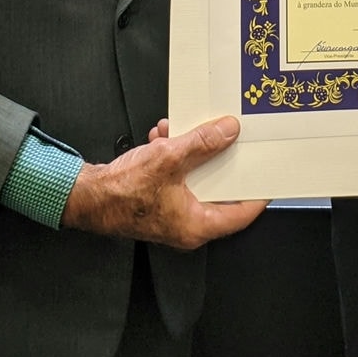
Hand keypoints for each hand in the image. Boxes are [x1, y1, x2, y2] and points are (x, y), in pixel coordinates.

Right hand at [61, 116, 265, 248]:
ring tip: (186, 132)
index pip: (242, 213)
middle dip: (222, 161)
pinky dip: (173, 155)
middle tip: (236, 142)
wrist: (85, 196)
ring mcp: (172, 213)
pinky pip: (176, 176)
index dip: (259, 193)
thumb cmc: (121, 192)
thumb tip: (229, 132)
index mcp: (196, 224)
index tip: (271, 175)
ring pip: (196, 179)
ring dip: (192, 152)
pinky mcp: (158, 200)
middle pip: (219, 190)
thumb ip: (202, 144)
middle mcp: (187, 224)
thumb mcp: (169, 159)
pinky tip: (164, 137)